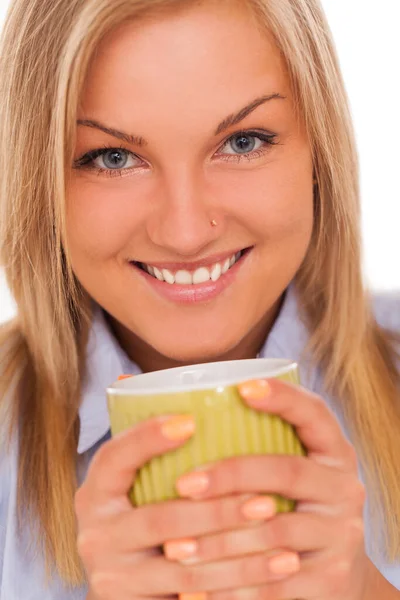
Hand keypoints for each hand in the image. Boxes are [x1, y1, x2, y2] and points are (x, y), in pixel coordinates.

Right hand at [76, 414, 294, 599]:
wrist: (133, 589)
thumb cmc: (147, 517)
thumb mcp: (138, 484)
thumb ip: (149, 446)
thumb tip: (145, 379)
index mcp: (97, 491)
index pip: (114, 457)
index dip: (148, 437)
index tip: (191, 421)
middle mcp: (95, 531)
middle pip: (160, 516)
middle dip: (217, 506)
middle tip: (265, 496)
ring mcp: (113, 573)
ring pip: (184, 560)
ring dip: (239, 546)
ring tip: (279, 528)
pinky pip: (195, 595)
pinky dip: (240, 582)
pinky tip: (278, 567)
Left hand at [171, 378, 368, 599]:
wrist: (332, 573)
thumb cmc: (291, 505)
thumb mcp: (290, 468)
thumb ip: (257, 440)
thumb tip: (162, 394)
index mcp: (334, 452)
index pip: (315, 413)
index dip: (283, 397)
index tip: (243, 386)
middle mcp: (345, 488)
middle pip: (286, 471)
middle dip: (230, 474)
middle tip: (183, 484)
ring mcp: (342, 535)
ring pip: (274, 532)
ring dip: (219, 539)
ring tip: (174, 546)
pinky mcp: (331, 579)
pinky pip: (276, 584)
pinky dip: (233, 586)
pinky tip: (195, 585)